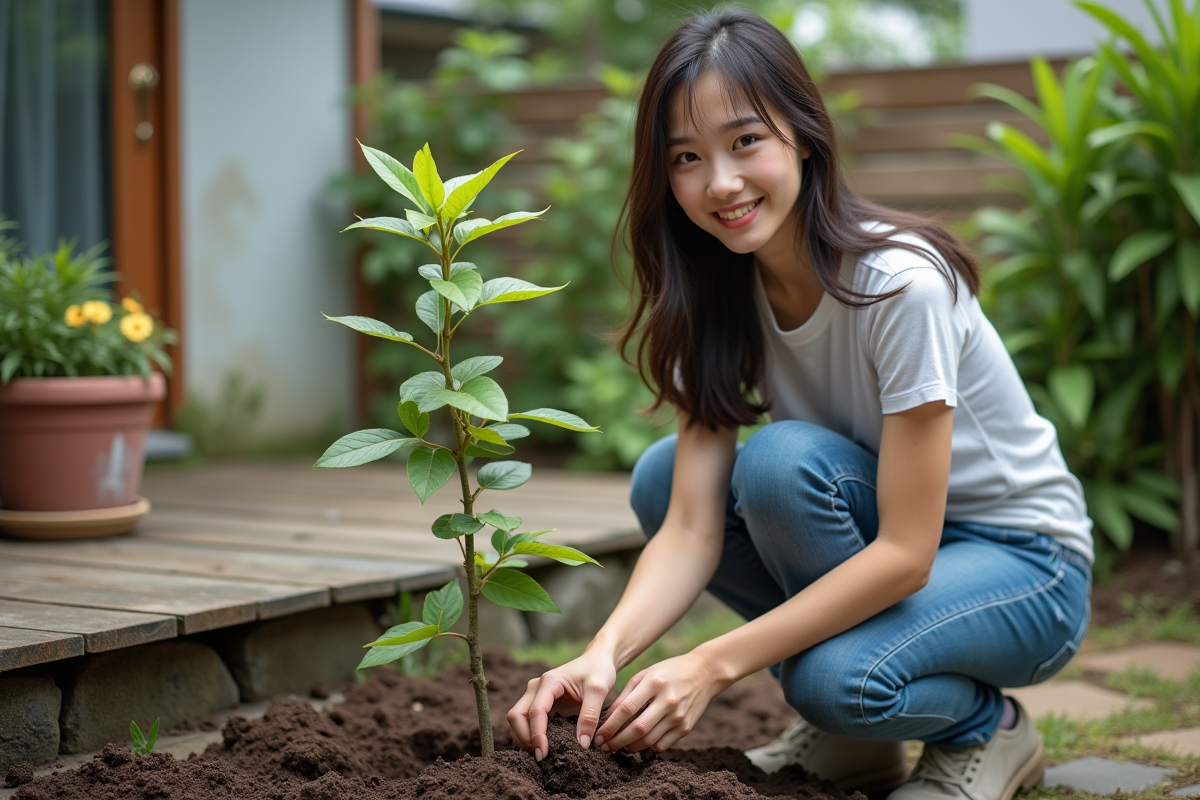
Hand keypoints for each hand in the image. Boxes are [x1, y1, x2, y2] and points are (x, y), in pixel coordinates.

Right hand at [506, 648, 617, 760]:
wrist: (597, 660)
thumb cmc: (598, 671)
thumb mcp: (599, 690)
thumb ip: (590, 716)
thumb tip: (582, 744)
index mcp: (549, 682)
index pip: (535, 711)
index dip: (536, 734)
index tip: (543, 754)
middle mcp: (537, 687)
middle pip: (516, 715)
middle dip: (524, 737)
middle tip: (540, 756)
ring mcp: (535, 695)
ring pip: (517, 719)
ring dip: (523, 738)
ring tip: (540, 754)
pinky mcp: (540, 703)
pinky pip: (526, 721)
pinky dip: (528, 735)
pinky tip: (542, 746)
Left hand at [593, 651, 727, 753]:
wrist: (704, 673)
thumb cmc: (668, 672)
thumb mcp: (645, 674)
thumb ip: (626, 694)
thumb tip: (608, 718)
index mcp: (654, 683)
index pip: (627, 709)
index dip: (610, 725)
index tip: (598, 735)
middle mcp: (668, 701)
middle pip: (638, 729)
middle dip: (617, 741)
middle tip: (604, 747)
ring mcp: (679, 716)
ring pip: (649, 740)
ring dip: (630, 747)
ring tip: (618, 747)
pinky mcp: (686, 727)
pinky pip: (662, 745)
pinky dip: (647, 747)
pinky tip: (638, 744)